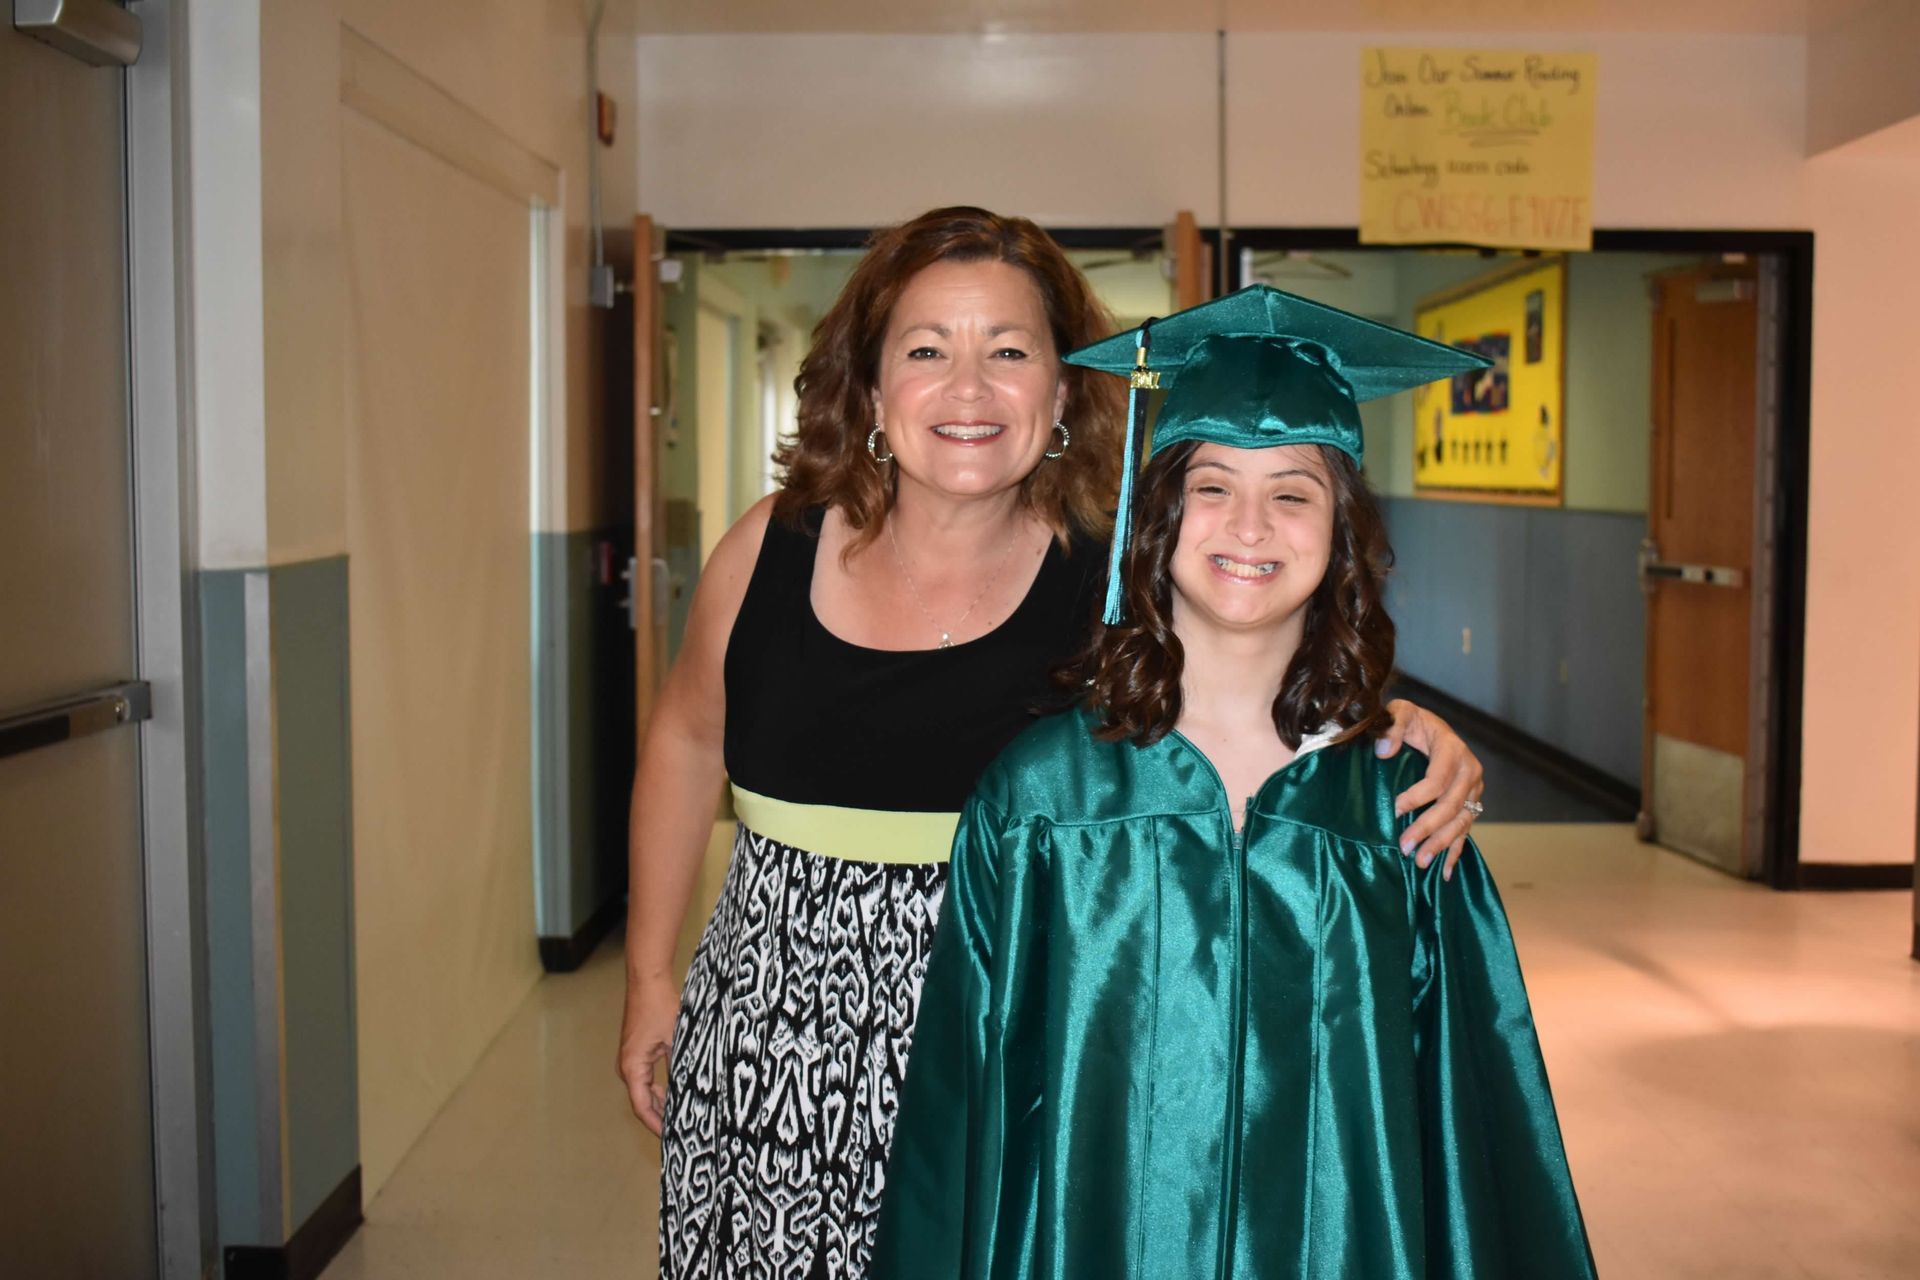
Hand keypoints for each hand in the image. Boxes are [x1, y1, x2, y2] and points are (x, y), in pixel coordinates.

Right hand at [617, 971, 680, 1134]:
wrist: (648, 981)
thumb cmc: (660, 1007)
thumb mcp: (676, 1040)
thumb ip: (680, 1067)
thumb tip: (690, 1092)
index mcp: (632, 1067)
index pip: (642, 1106)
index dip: (656, 1125)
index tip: (670, 1138)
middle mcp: (627, 1066)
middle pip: (642, 1102)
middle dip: (660, 1118)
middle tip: (681, 1133)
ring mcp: (630, 1059)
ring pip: (644, 1091)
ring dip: (661, 1104)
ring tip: (681, 1117)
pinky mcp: (636, 1052)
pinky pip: (646, 1078)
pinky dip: (659, 1090)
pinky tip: (676, 1095)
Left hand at [1374, 699, 1484, 879]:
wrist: (1430, 728)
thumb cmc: (1412, 722)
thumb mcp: (1401, 712)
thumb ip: (1393, 726)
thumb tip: (1384, 752)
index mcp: (1453, 749)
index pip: (1438, 779)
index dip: (1417, 797)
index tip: (1396, 810)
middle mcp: (1470, 770)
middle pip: (1451, 806)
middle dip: (1428, 828)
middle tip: (1405, 846)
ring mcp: (1474, 789)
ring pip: (1461, 822)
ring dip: (1441, 844)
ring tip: (1420, 863)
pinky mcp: (1472, 803)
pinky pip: (1466, 830)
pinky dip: (1456, 852)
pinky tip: (1444, 872)